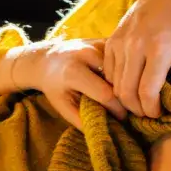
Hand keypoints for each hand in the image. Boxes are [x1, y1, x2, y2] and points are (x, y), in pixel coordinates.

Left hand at [0, 39, 125, 130]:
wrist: (46, 59)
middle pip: (117, 79)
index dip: (117, 109)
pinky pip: (122, 58)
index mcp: (73, 72)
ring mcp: (96, 44)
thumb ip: (83, 121)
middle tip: (124, 108)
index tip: (122, 119)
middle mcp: (86, 53)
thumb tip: (108, 131)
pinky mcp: (103, 39)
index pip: (105, 93)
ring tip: (121, 94)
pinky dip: (123, 71)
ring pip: (122, 68)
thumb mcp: (63, 107)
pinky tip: (119, 80)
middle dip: (124, 96)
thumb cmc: (55, 87)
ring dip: (125, 83)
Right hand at [103, 0, 170, 117]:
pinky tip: (129, 84)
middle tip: (146, 112)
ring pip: (115, 84)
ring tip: (138, 101)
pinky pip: (108, 72)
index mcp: (158, 50)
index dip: (151, 110)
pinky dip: (116, 83)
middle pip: (127, 93)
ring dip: (126, 99)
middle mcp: (135, 46)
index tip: (157, 113)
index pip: (147, 93)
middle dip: (137, 110)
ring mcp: (120, 42)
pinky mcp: (110, 41)